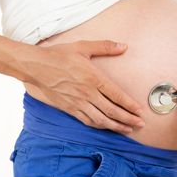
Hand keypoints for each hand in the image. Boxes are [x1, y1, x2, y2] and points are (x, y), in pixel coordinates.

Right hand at [19, 40, 144, 133]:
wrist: (36, 66)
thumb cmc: (59, 55)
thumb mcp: (83, 46)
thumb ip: (105, 47)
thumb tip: (124, 46)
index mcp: (93, 78)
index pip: (117, 95)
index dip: (130, 105)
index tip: (140, 111)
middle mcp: (87, 93)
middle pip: (112, 111)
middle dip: (128, 119)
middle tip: (140, 124)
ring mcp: (78, 102)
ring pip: (101, 119)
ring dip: (116, 126)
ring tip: (128, 129)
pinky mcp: (69, 108)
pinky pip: (87, 120)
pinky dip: (100, 126)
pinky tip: (107, 127)